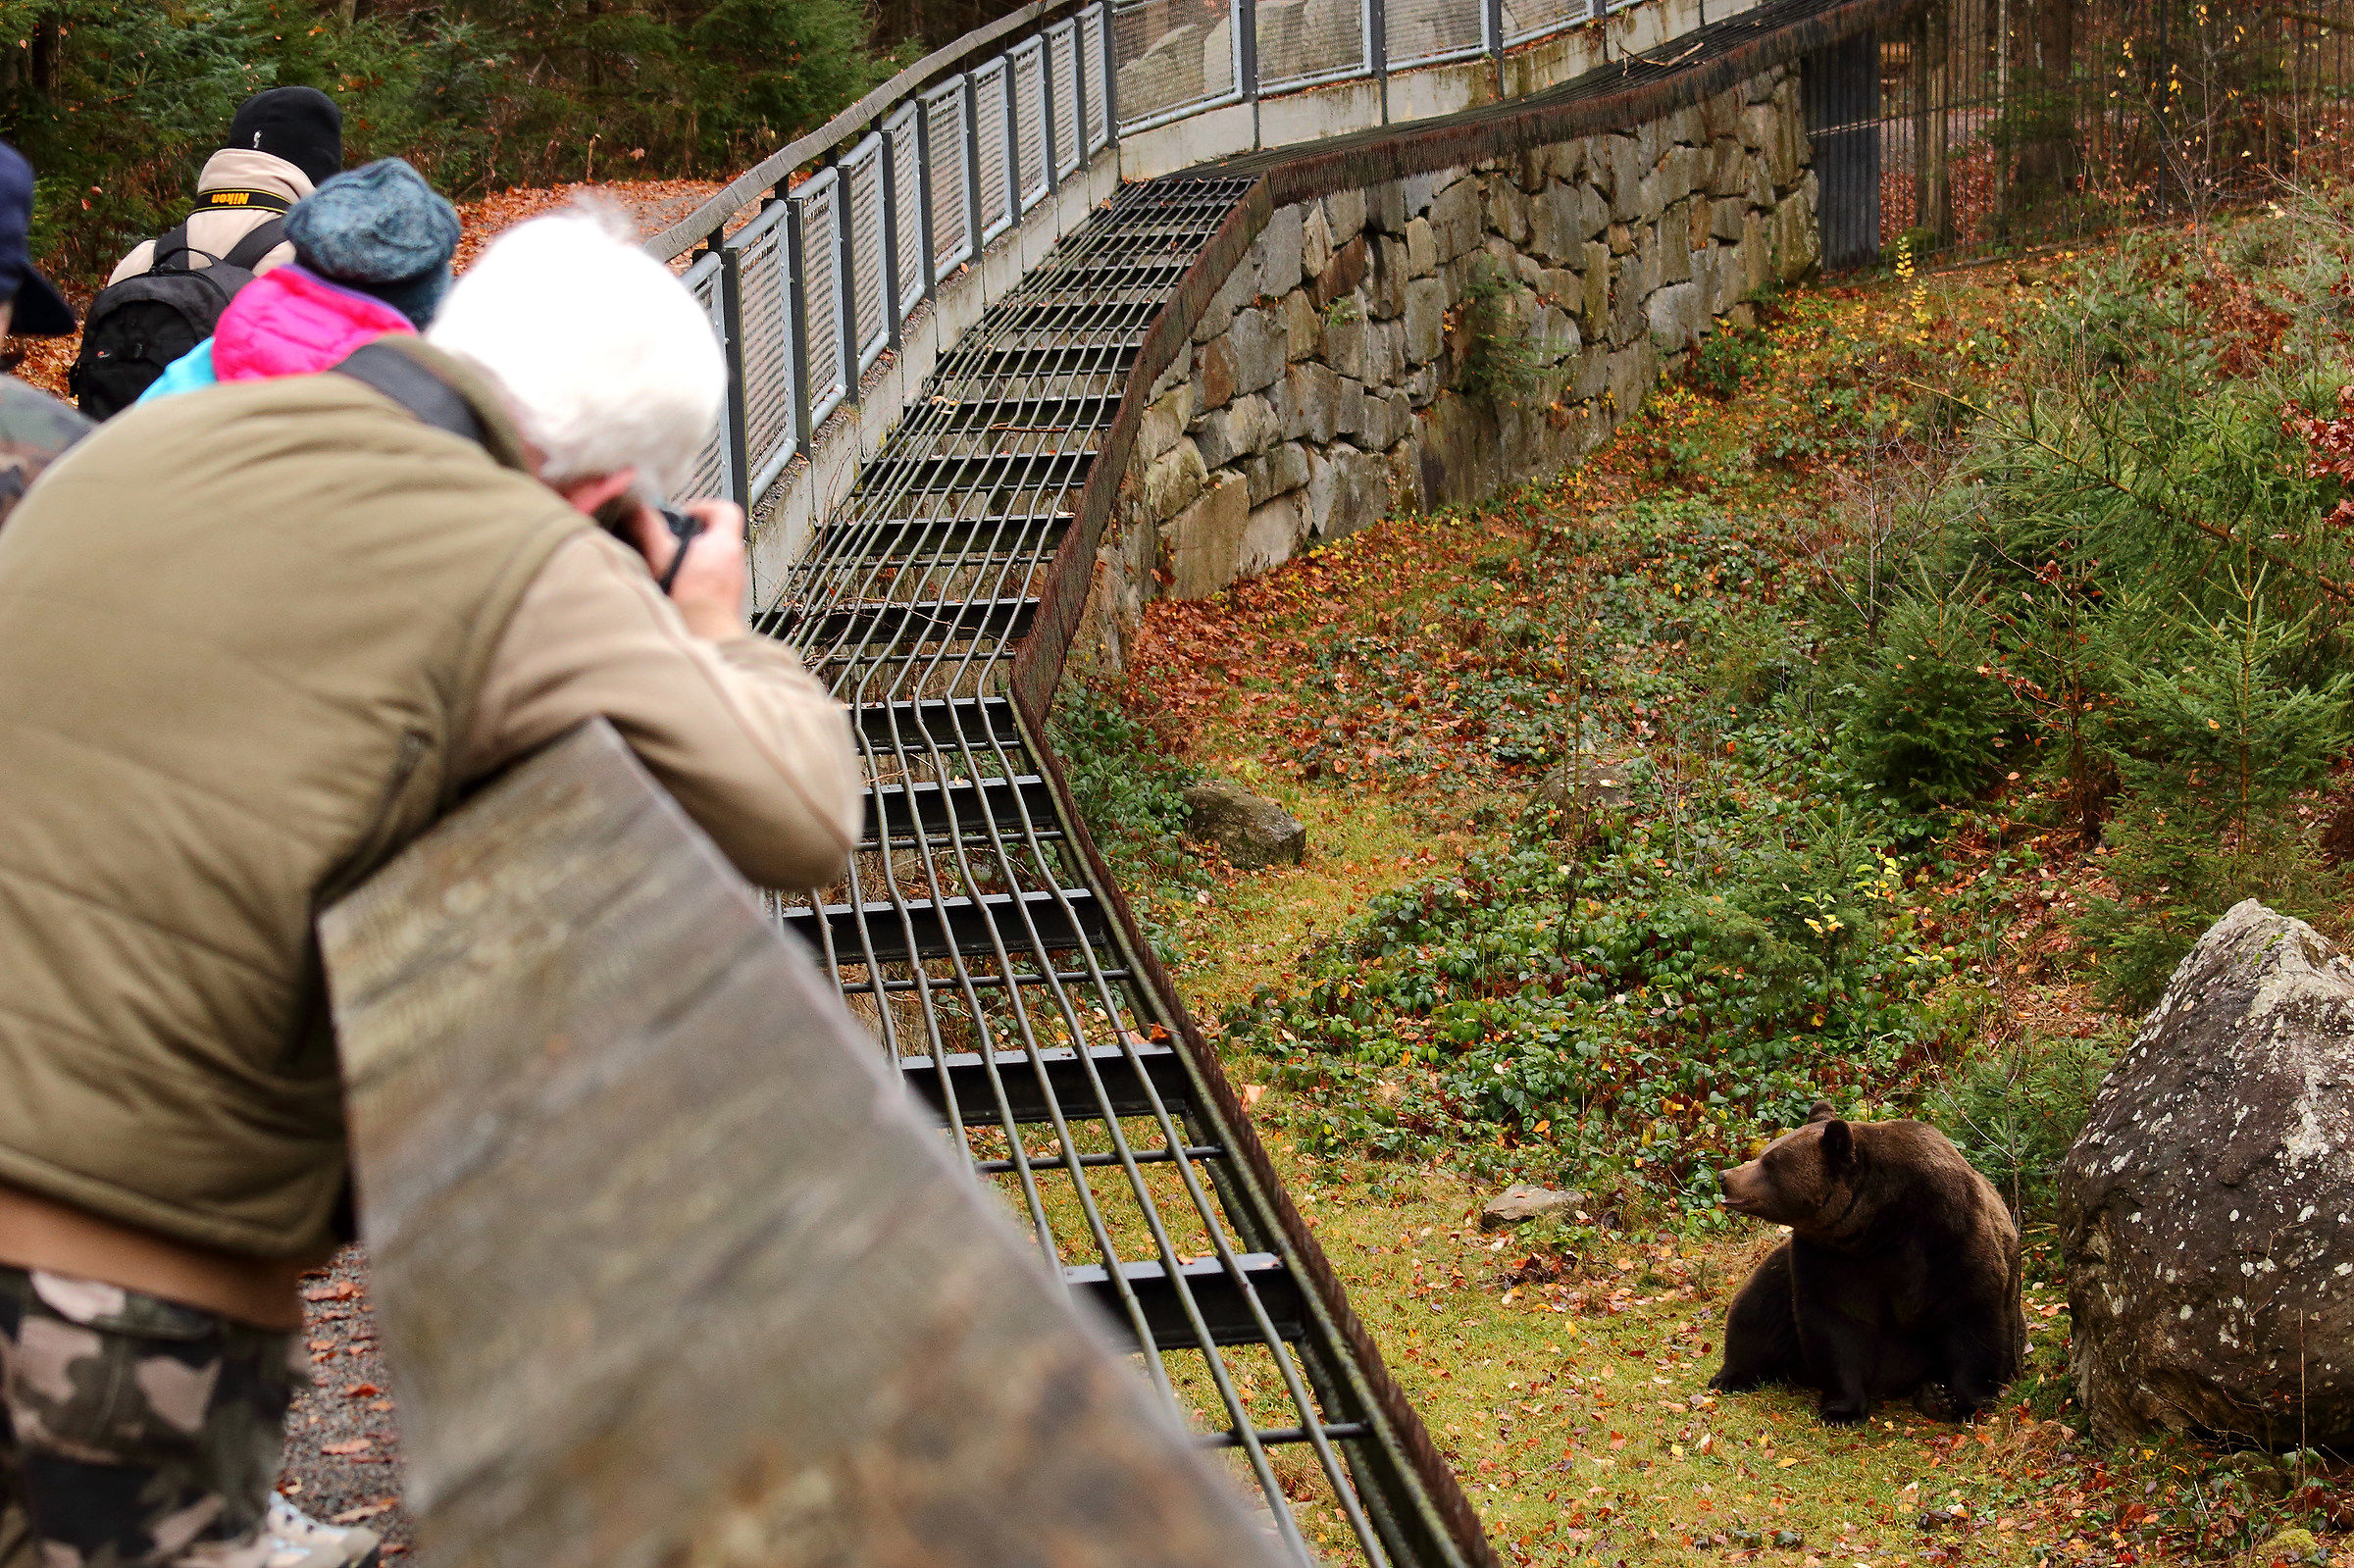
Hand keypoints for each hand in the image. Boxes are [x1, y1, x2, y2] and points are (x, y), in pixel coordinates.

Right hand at [630, 497, 745, 640]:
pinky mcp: (731, 598)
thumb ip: (651, 531)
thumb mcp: (663, 558)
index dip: (705, 507)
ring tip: (678, 567)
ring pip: (720, 558)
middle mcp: (735, 560)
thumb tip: (640, 513)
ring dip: (700, 558)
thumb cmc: (691, 601)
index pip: (727, 509)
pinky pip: (718, 579)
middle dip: (698, 535)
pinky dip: (704, 579)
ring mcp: (736, 580)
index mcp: (724, 544)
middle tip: (678, 541)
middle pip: (722, 534)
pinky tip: (685, 588)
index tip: (687, 516)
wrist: (707, 635)